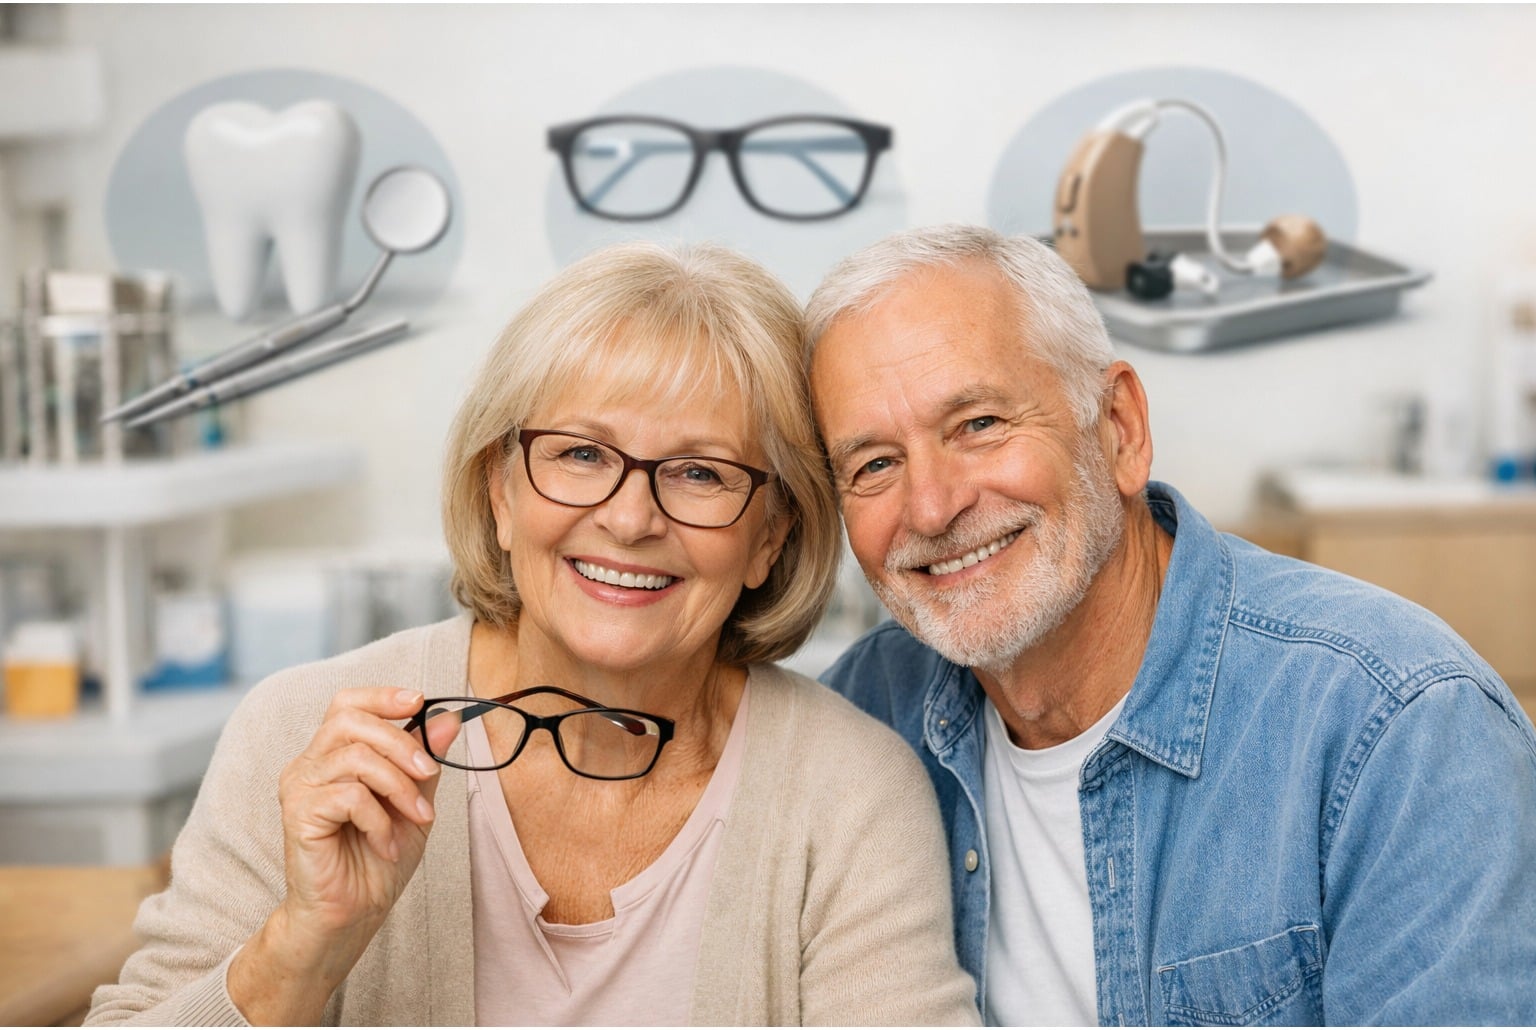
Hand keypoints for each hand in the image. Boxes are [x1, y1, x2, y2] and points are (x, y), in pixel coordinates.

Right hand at [278, 686, 459, 939]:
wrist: (353, 913)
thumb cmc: (378, 859)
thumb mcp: (415, 803)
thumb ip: (425, 761)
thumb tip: (448, 718)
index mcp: (333, 755)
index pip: (347, 703)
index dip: (382, 696)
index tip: (420, 701)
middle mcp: (309, 764)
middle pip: (350, 720)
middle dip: (400, 742)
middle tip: (429, 773)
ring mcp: (300, 787)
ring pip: (355, 757)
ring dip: (398, 786)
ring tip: (417, 818)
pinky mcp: (298, 814)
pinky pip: (349, 796)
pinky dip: (379, 819)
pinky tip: (385, 843)